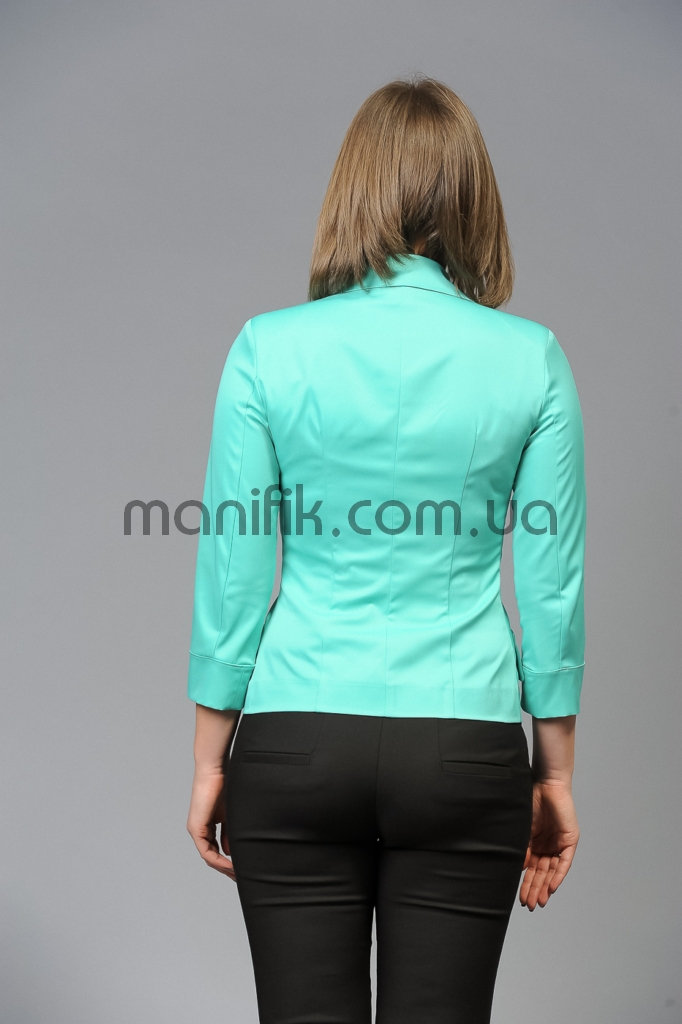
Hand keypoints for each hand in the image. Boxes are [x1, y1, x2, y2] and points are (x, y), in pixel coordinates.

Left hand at [186, 768, 234, 879]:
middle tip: (239, 878)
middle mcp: (200, 829)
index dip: (228, 860)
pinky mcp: (196, 828)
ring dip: (222, 867)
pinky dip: (218, 860)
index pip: (216, 848)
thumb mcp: (230, 813)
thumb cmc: (225, 784)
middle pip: (211, 855)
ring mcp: (196, 829)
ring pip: (208, 856)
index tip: (240, 868)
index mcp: (208, 824)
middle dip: (225, 868)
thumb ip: (230, 832)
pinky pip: (206, 851)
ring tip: (236, 875)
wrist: (215, 770)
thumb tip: (231, 851)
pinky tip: (230, 865)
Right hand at [520, 779, 578, 910]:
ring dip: (546, 886)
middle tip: (529, 905)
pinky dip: (559, 875)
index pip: (532, 868)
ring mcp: (559, 844)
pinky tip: (551, 887)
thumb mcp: (523, 830)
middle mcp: (548, 846)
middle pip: (542, 873)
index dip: (527, 883)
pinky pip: (565, 862)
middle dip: (535, 889)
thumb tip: (520, 869)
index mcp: (536, 843)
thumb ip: (523, 849)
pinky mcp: (570, 840)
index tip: (521, 899)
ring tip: (540, 901)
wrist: (546, 785)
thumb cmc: (531, 801)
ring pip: (553, 871)